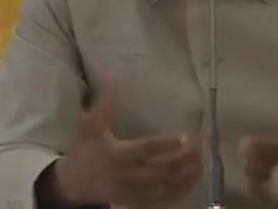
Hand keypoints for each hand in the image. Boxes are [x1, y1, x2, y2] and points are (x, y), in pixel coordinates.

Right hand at [53, 88, 201, 206]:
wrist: (75, 183)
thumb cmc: (87, 151)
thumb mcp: (91, 129)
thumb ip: (103, 108)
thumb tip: (112, 80)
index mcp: (117, 154)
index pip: (145, 150)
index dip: (166, 145)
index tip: (185, 137)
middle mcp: (127, 174)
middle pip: (160, 170)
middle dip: (183, 160)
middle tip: (200, 147)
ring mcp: (134, 191)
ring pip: (165, 186)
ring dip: (186, 176)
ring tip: (202, 161)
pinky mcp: (138, 201)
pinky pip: (163, 199)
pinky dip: (181, 191)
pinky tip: (193, 179)